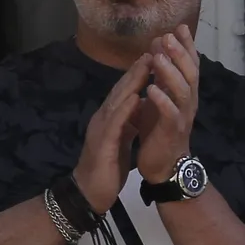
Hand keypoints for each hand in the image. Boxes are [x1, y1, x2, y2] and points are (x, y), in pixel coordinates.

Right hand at [73, 53, 151, 213]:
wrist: (89, 194)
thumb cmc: (106, 169)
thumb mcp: (121, 141)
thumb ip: (128, 123)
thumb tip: (140, 107)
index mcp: (109, 119)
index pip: (125, 92)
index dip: (138, 74)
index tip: (154, 57)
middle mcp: (103, 118)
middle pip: (121, 90)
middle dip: (137, 70)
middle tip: (153, 50)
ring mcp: (100, 129)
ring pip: (117, 100)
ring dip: (132, 82)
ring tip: (146, 64)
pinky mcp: (102, 144)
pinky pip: (114, 124)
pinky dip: (125, 109)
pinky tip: (134, 98)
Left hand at [134, 25, 198, 182]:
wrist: (164, 164)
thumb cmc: (160, 128)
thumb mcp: (161, 97)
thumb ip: (162, 76)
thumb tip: (158, 48)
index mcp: (185, 92)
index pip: (190, 64)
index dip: (187, 45)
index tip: (179, 27)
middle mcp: (188, 101)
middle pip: (190, 73)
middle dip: (180, 53)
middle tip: (168, 36)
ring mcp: (182, 115)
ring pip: (182, 90)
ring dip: (170, 73)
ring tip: (158, 58)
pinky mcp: (172, 131)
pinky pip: (170, 113)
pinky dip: (162, 100)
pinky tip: (151, 89)